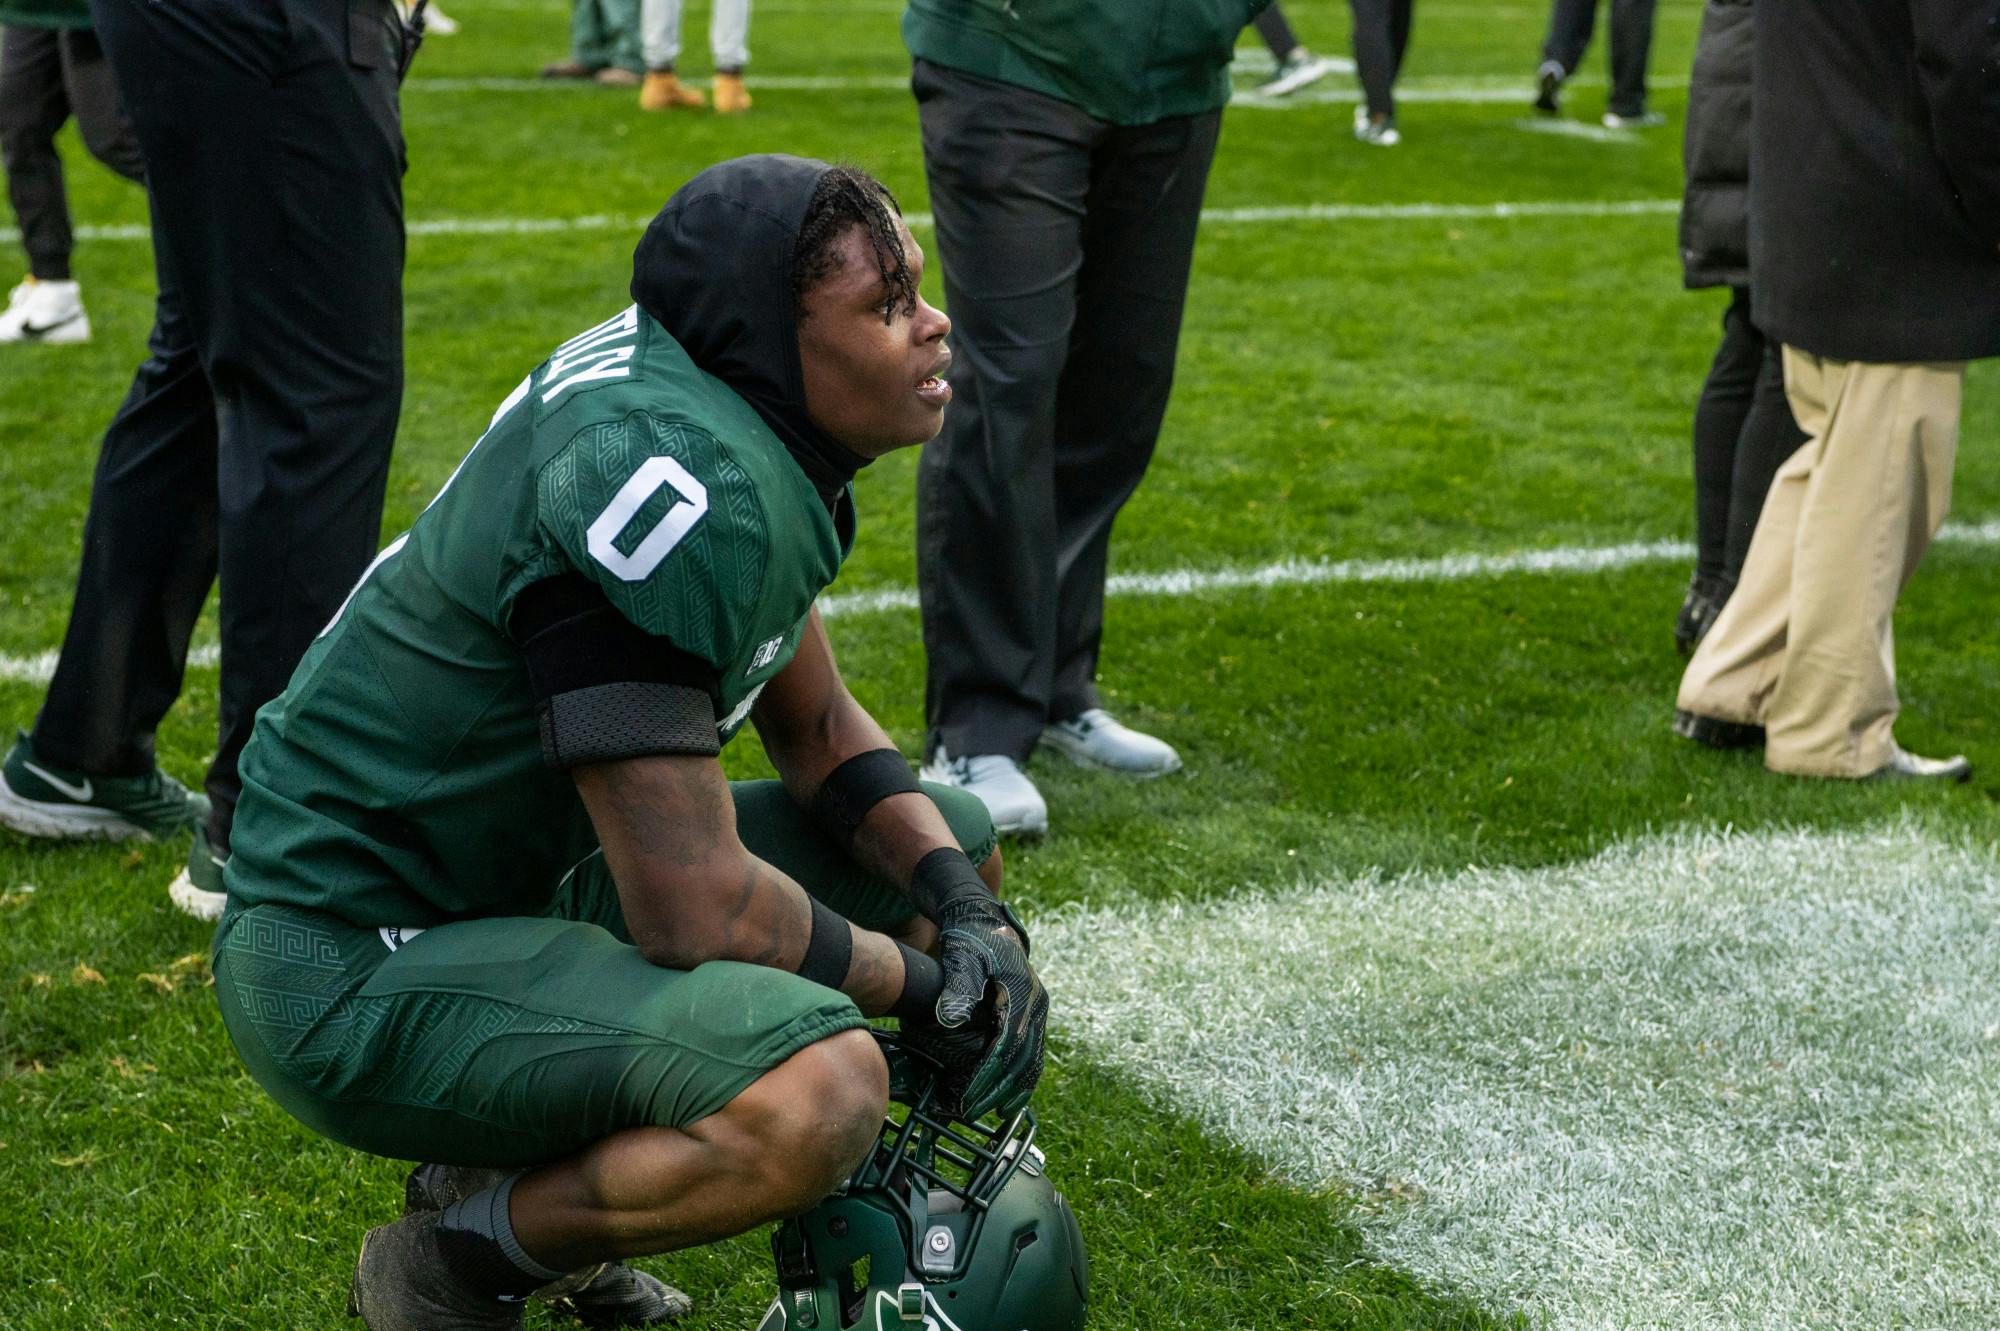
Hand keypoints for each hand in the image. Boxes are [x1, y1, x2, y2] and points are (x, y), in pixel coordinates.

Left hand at [928, 896, 1046, 1119]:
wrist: (983, 921)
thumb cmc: (968, 940)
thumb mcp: (961, 957)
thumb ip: (957, 988)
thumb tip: (948, 1020)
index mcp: (1021, 993)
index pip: (1006, 1045)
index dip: (988, 1075)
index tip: (969, 1098)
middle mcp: (1036, 1004)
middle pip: (1023, 1058)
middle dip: (998, 1090)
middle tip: (973, 1113)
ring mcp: (1036, 1010)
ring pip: (1032, 1059)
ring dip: (1014, 1089)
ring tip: (994, 1114)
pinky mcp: (1030, 1014)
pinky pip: (1030, 1053)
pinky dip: (1020, 1077)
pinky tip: (1007, 1096)